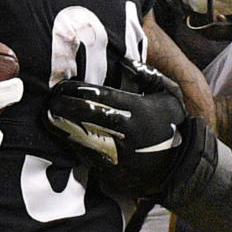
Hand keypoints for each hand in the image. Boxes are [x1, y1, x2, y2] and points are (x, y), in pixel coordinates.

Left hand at [44, 58, 187, 197]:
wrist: (183, 165)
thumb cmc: (174, 124)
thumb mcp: (169, 94)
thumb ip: (148, 76)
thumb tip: (126, 60)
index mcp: (137, 109)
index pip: (101, 96)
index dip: (79, 90)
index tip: (63, 85)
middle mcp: (125, 130)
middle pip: (87, 115)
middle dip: (65, 106)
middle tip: (50, 100)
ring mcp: (118, 152)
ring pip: (83, 138)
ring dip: (63, 128)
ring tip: (48, 118)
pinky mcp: (114, 171)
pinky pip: (89, 158)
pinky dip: (75, 147)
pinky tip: (62, 138)